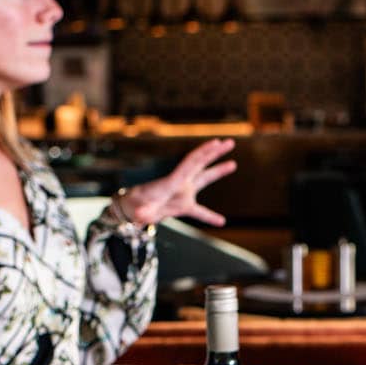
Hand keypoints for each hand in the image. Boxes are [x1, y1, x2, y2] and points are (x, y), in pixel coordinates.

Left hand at [117, 138, 236, 226]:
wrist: (132, 208)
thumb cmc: (135, 206)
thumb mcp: (139, 209)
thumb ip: (143, 212)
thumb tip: (141, 217)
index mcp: (172, 182)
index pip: (190, 164)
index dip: (203, 153)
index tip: (216, 143)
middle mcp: (180, 183)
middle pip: (200, 164)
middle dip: (215, 153)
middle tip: (230, 142)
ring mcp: (183, 193)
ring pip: (204, 179)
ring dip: (218, 171)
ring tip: (233, 164)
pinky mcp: (182, 206)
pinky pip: (200, 210)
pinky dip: (210, 216)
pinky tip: (221, 222)